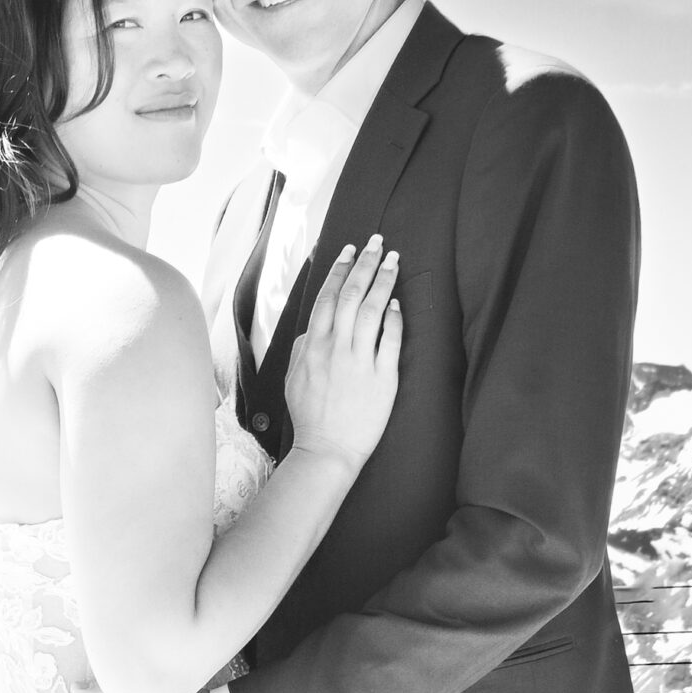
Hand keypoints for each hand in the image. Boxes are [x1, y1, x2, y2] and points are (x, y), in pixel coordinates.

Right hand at [284, 235, 401, 465]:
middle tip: (377, 242)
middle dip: (365, 264)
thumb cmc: (310, 415)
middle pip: (352, 295)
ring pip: (372, 311)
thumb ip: (303, 348)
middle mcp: (336, 348)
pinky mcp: (382, 378)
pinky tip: (398, 302)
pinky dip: (394, 318)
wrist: (327, 449)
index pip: (327, 297)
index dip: (340, 270)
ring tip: (393, 260)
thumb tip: (313, 328)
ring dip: (383, 281)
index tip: (350, 250)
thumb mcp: (293, 377)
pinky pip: (391, 340)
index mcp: (313, 345)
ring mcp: (360, 362)